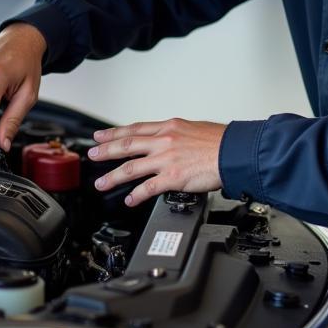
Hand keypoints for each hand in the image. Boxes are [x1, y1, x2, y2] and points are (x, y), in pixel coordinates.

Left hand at [88, 117, 225, 205]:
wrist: (235, 152)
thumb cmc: (221, 141)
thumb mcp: (193, 128)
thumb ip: (176, 135)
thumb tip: (168, 140)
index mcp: (169, 127)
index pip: (135, 129)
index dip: (115, 133)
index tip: (101, 136)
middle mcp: (164, 140)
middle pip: (127, 145)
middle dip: (106, 151)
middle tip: (92, 155)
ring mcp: (167, 159)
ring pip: (132, 168)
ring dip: (113, 177)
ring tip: (101, 184)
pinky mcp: (173, 177)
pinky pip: (148, 188)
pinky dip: (136, 195)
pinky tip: (129, 200)